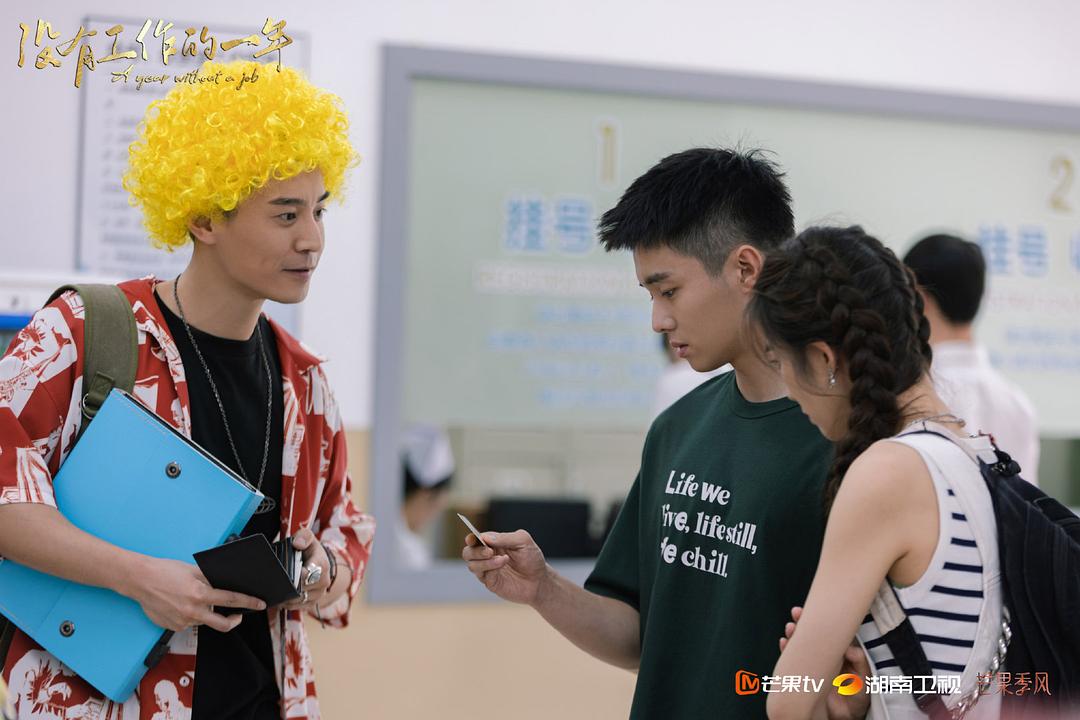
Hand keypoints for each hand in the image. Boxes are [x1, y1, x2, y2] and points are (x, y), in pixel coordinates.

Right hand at [126, 556, 265, 632]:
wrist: (140, 580)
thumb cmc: (165, 571)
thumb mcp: (193, 570)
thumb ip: (210, 580)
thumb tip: (225, 585)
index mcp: (200, 594)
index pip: (231, 600)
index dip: (248, 603)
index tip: (259, 604)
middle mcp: (192, 611)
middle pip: (222, 623)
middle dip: (234, 620)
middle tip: (238, 615)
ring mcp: (182, 621)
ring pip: (203, 621)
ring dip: (206, 613)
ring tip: (195, 599)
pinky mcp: (173, 627)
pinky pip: (188, 623)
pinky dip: (190, 615)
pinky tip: (181, 604)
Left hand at [280, 528, 331, 610]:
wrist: (319, 562)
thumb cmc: (309, 548)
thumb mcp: (308, 537)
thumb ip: (303, 536)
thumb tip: (297, 544)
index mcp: (322, 565)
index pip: (307, 576)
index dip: (294, 577)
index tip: (282, 575)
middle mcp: (323, 582)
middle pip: (301, 591)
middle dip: (286, 588)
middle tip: (272, 584)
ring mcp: (318, 594)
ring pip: (298, 601)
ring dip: (285, 597)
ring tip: (273, 590)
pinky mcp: (312, 603)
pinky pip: (297, 608)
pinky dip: (286, 604)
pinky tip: (279, 597)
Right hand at [462, 529, 548, 605]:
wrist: (540, 580)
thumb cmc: (532, 558)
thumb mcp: (523, 541)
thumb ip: (505, 537)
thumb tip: (485, 537)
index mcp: (493, 543)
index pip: (475, 539)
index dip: (472, 538)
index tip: (474, 538)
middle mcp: (487, 556)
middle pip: (468, 552)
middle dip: (475, 551)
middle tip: (489, 551)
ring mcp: (488, 570)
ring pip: (472, 565)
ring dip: (485, 561)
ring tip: (503, 559)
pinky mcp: (490, 583)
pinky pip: (482, 576)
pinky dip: (490, 569)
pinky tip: (502, 564)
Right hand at [779, 606, 871, 719]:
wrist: (846, 714)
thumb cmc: (858, 694)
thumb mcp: (865, 679)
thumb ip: (861, 664)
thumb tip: (851, 650)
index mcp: (841, 651)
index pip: (829, 631)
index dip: (822, 620)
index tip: (814, 610)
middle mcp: (825, 653)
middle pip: (813, 634)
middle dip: (803, 622)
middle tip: (796, 613)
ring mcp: (814, 663)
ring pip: (801, 644)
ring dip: (794, 634)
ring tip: (790, 628)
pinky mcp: (803, 674)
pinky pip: (793, 661)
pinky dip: (787, 651)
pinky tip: (784, 643)